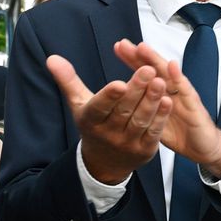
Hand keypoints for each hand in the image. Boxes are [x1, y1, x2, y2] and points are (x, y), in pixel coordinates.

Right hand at [47, 54, 170, 183]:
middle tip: (148, 70)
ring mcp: (128, 143)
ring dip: (151, 101)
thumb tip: (52, 58)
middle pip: (124, 110)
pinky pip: (154, 132)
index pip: (99, 108)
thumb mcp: (79, 104)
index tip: (119, 83)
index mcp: (90, 120)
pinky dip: (161, 117)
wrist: (104, 162)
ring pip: (140, 120)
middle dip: (137, 90)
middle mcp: (108, 133)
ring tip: (160, 81)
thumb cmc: (94, 124)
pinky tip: (168, 100)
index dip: (109, 96)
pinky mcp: (145, 150)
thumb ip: (69, 81)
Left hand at [112, 40, 220, 176]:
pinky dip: (178, 77)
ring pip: (168, 75)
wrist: (203, 148)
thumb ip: (143, 109)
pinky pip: (185, 90)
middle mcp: (173, 91)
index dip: (132, 60)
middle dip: (140, 55)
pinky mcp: (194, 105)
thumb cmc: (181, 133)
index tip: (118, 47)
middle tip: (125, 43)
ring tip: (143, 48)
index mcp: (161, 94)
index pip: (145, 74)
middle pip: (155, 69)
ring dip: (156, 60)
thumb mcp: (156, 121)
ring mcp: (184, 96)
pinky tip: (171, 65)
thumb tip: (122, 103)